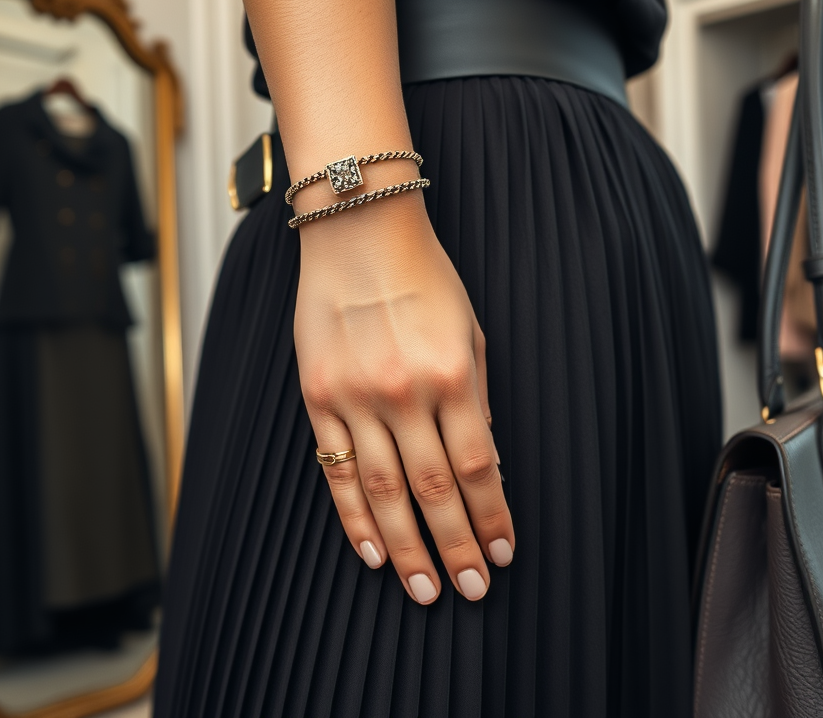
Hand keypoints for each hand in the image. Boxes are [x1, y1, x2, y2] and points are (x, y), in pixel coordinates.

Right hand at [294, 192, 514, 604]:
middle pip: (435, 492)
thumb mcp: (470, 331)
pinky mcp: (318, 399)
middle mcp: (404, 394)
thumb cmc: (423, 277)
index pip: (478, 468)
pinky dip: (355, 518)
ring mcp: (356, 399)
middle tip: (470, 590)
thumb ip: (476, 400)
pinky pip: (337, 472)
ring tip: (425, 590)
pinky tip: (374, 552)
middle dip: (457, 548)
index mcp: (452, 376)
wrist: (357, 231)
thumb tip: (485, 465)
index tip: (504, 552)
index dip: (493, 517)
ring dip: (408, 549)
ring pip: (385, 494)